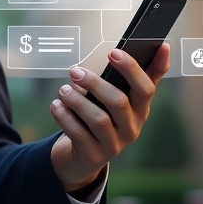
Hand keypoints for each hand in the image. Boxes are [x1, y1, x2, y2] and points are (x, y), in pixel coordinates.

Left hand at [48, 44, 170, 191]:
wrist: (83, 155)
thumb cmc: (102, 116)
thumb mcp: (117, 97)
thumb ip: (129, 76)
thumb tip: (146, 47)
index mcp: (141, 109)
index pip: (146, 88)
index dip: (133, 69)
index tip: (115, 51)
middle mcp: (132, 127)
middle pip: (119, 102)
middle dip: (95, 83)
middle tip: (74, 71)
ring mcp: (114, 144)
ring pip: (99, 119)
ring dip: (77, 101)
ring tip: (63, 90)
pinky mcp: (94, 155)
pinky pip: (79, 134)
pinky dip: (65, 117)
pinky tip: (56, 105)